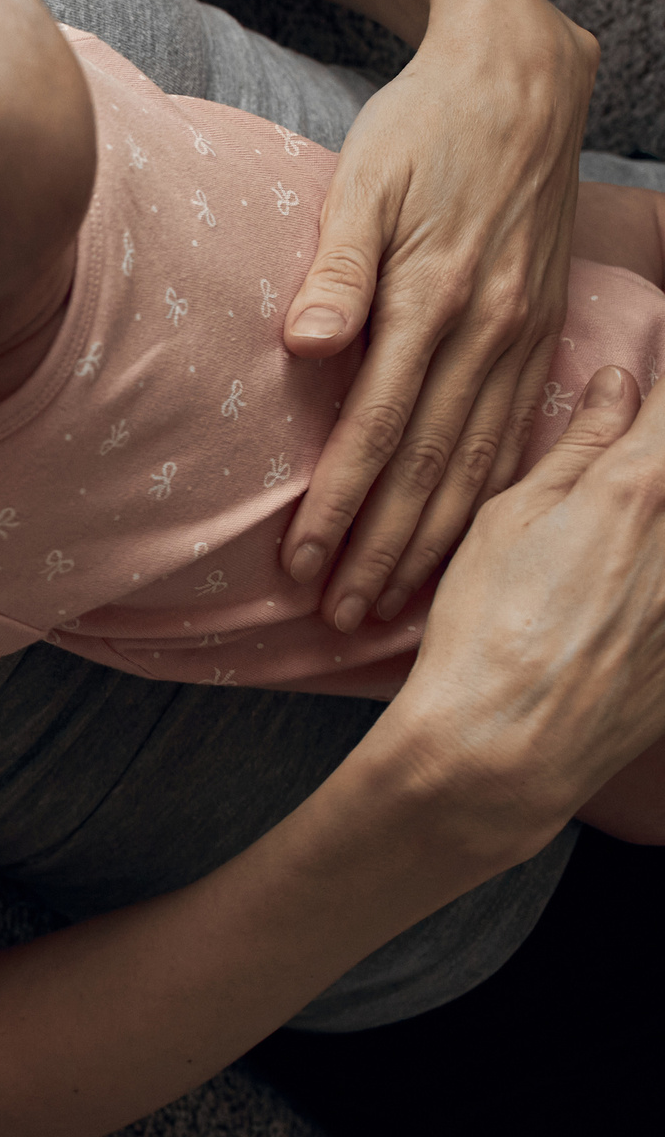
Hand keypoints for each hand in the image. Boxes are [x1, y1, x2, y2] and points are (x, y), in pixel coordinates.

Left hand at [279, 0, 599, 631]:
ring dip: (433, 539)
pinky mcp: (541, 328)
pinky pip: (516, 433)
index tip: (304, 566)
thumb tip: (303, 345)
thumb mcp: (365, 183)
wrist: (518, 77)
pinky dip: (487, 496)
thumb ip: (336, 271)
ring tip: (390, 605)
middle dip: (384, 550)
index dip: (339, 504)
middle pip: (430, 465)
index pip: (378, 429)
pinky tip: (465, 541)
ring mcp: (524, 333)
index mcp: (438, 301)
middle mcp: (490, 330)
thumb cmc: (422, 129)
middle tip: (341, 620)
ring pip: (479, 462)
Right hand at [379, 366, 664, 856]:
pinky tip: (618, 605)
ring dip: (653, 526)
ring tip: (600, 560)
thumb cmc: (488, 631)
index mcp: (643, 484)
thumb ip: (578, 448)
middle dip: (651, 462)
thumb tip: (616, 388)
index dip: (657, 393)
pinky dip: (657, 580)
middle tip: (609, 493)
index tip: (642, 398)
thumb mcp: (508, 521)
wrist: (506, 748)